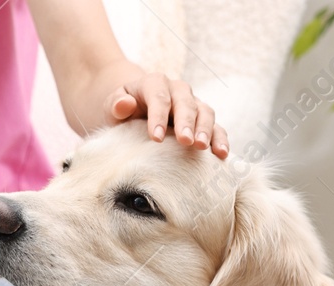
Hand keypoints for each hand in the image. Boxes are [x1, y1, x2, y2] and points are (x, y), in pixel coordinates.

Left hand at [81, 60, 228, 158]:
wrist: (134, 110)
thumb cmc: (121, 110)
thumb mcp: (112, 105)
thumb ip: (116, 103)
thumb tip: (125, 103)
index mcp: (154, 83)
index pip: (159, 97)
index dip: (159, 116)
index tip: (156, 138)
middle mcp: (177, 91)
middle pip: (186, 103)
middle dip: (186, 122)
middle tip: (186, 141)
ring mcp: (192, 104)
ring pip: (205, 113)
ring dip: (206, 130)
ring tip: (203, 147)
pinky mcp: (201, 120)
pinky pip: (215, 127)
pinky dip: (220, 139)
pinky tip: (221, 154)